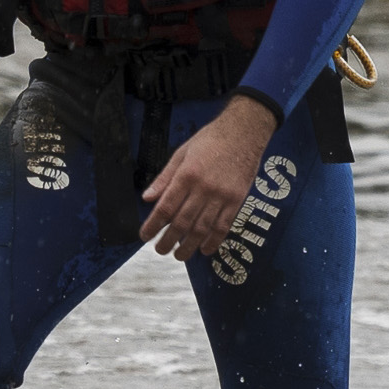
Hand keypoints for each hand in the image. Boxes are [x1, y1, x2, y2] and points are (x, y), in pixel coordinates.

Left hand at [139, 95, 282, 260]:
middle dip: (168, 240)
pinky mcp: (237, 200)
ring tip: (179, 255)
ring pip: (202, 228)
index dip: (153, 225)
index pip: (165, 207)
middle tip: (160, 250)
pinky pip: (224, 225)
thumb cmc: (210, 140)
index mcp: (186, 175)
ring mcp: (222, 196)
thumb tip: (148, 198)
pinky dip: (214, 241)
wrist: (244, 132)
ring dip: (189, 245)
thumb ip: (164, 177)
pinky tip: (205, 249)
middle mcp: (203, 188)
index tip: (144, 236)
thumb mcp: (181, 153)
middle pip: (182, 222)